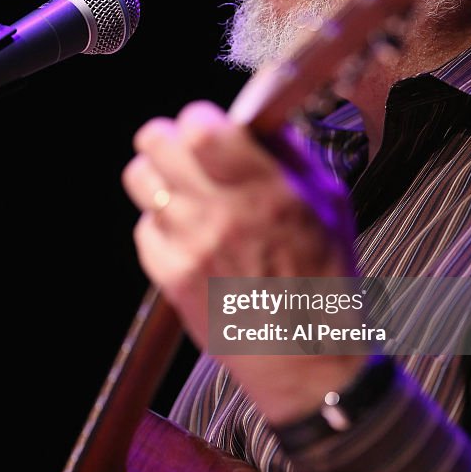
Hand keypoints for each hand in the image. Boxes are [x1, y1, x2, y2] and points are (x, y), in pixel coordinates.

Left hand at [122, 101, 364, 422]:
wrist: (307, 353)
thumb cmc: (324, 279)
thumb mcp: (330, 203)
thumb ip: (290, 156)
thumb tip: (258, 121)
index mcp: (267, 190)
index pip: (201, 126)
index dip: (201, 117)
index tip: (212, 125)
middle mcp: (221, 215)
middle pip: (155, 142)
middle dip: (171, 137)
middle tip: (189, 149)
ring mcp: (190, 247)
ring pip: (141, 179)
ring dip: (161, 175)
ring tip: (184, 188)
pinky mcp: (171, 277)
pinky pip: (144, 228)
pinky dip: (163, 224)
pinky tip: (190, 233)